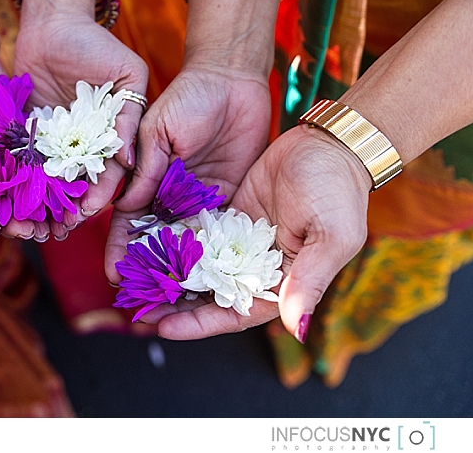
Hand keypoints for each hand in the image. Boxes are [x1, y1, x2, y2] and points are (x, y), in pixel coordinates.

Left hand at [16, 0, 148, 239]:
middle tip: (56, 230)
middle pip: (74, 185)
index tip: (88, 212)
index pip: (105, 172)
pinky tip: (3, 200)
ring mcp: (50, 140)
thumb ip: (129, 116)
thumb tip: (130, 161)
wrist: (53, 21)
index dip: (98, 193)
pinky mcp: (22, 132)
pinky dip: (12, 180)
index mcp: (107, 136)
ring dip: (38, 204)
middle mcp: (78, 144)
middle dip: (66, 209)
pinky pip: (18, 160)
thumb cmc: (95, 43)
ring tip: (28, 226)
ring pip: (44, 180)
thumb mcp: (127, 74)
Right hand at [105, 65, 270, 284]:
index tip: (114, 273)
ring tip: (173, 303)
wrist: (232, 81)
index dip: (119, 246)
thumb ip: (146, 167)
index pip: (125, 220)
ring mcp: (197, 200)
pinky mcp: (227, 199)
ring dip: (178, 271)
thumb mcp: (158, 129)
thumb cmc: (188, 97)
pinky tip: (209, 282)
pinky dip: (212, 256)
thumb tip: (125, 206)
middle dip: (146, 270)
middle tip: (141, 302)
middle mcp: (167, 195)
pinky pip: (218, 233)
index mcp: (143, 177)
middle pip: (153, 240)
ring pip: (184, 243)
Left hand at [150, 125, 370, 340]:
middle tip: (138, 308)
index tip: (165, 328)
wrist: (329, 143)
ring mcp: (240, 241)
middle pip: (209, 296)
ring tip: (135, 281)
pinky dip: (174, 243)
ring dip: (169, 275)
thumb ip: (310, 281)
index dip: (200, 324)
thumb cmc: (337, 190)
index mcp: (284, 282)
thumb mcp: (330, 236)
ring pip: (197, 267)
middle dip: (174, 305)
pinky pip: (196, 235)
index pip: (236, 314)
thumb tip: (297, 329)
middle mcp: (257, 267)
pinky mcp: (228, 216)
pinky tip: (146, 246)